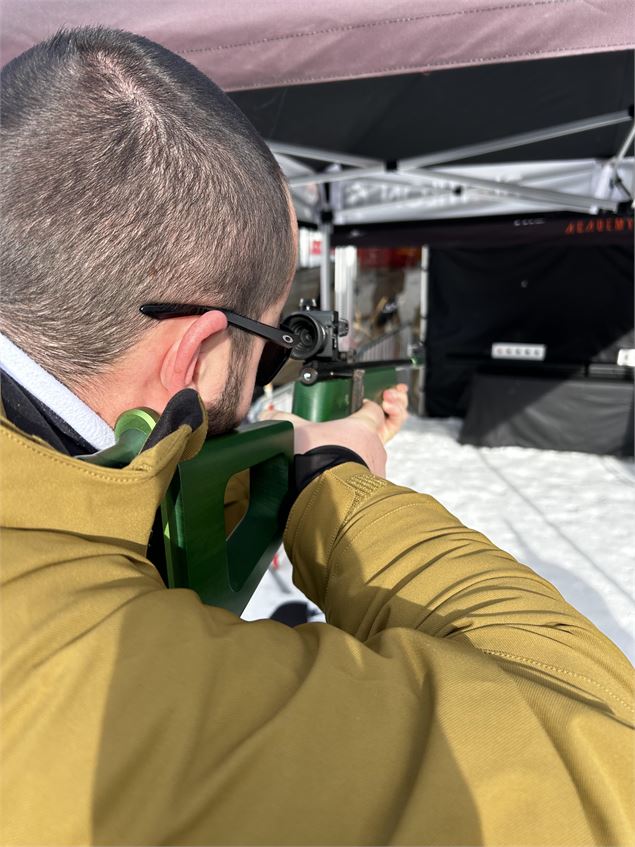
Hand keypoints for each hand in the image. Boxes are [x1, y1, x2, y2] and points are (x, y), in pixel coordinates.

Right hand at [259, 384, 407, 477]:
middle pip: (373, 437)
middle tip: (340, 444)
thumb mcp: (296, 431)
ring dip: (357, 462)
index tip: (361, 407)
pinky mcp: (376, 491)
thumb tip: (266, 414)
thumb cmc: (318, 456)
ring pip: (370, 461)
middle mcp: (376, 446)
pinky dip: (356, 482)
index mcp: (362, 426)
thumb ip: (282, 419)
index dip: (367, 408)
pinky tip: (340, 486)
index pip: (373, 410)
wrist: (330, 491)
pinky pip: (368, 483)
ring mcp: (378, 469)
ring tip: (336, 469)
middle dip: (358, 439)